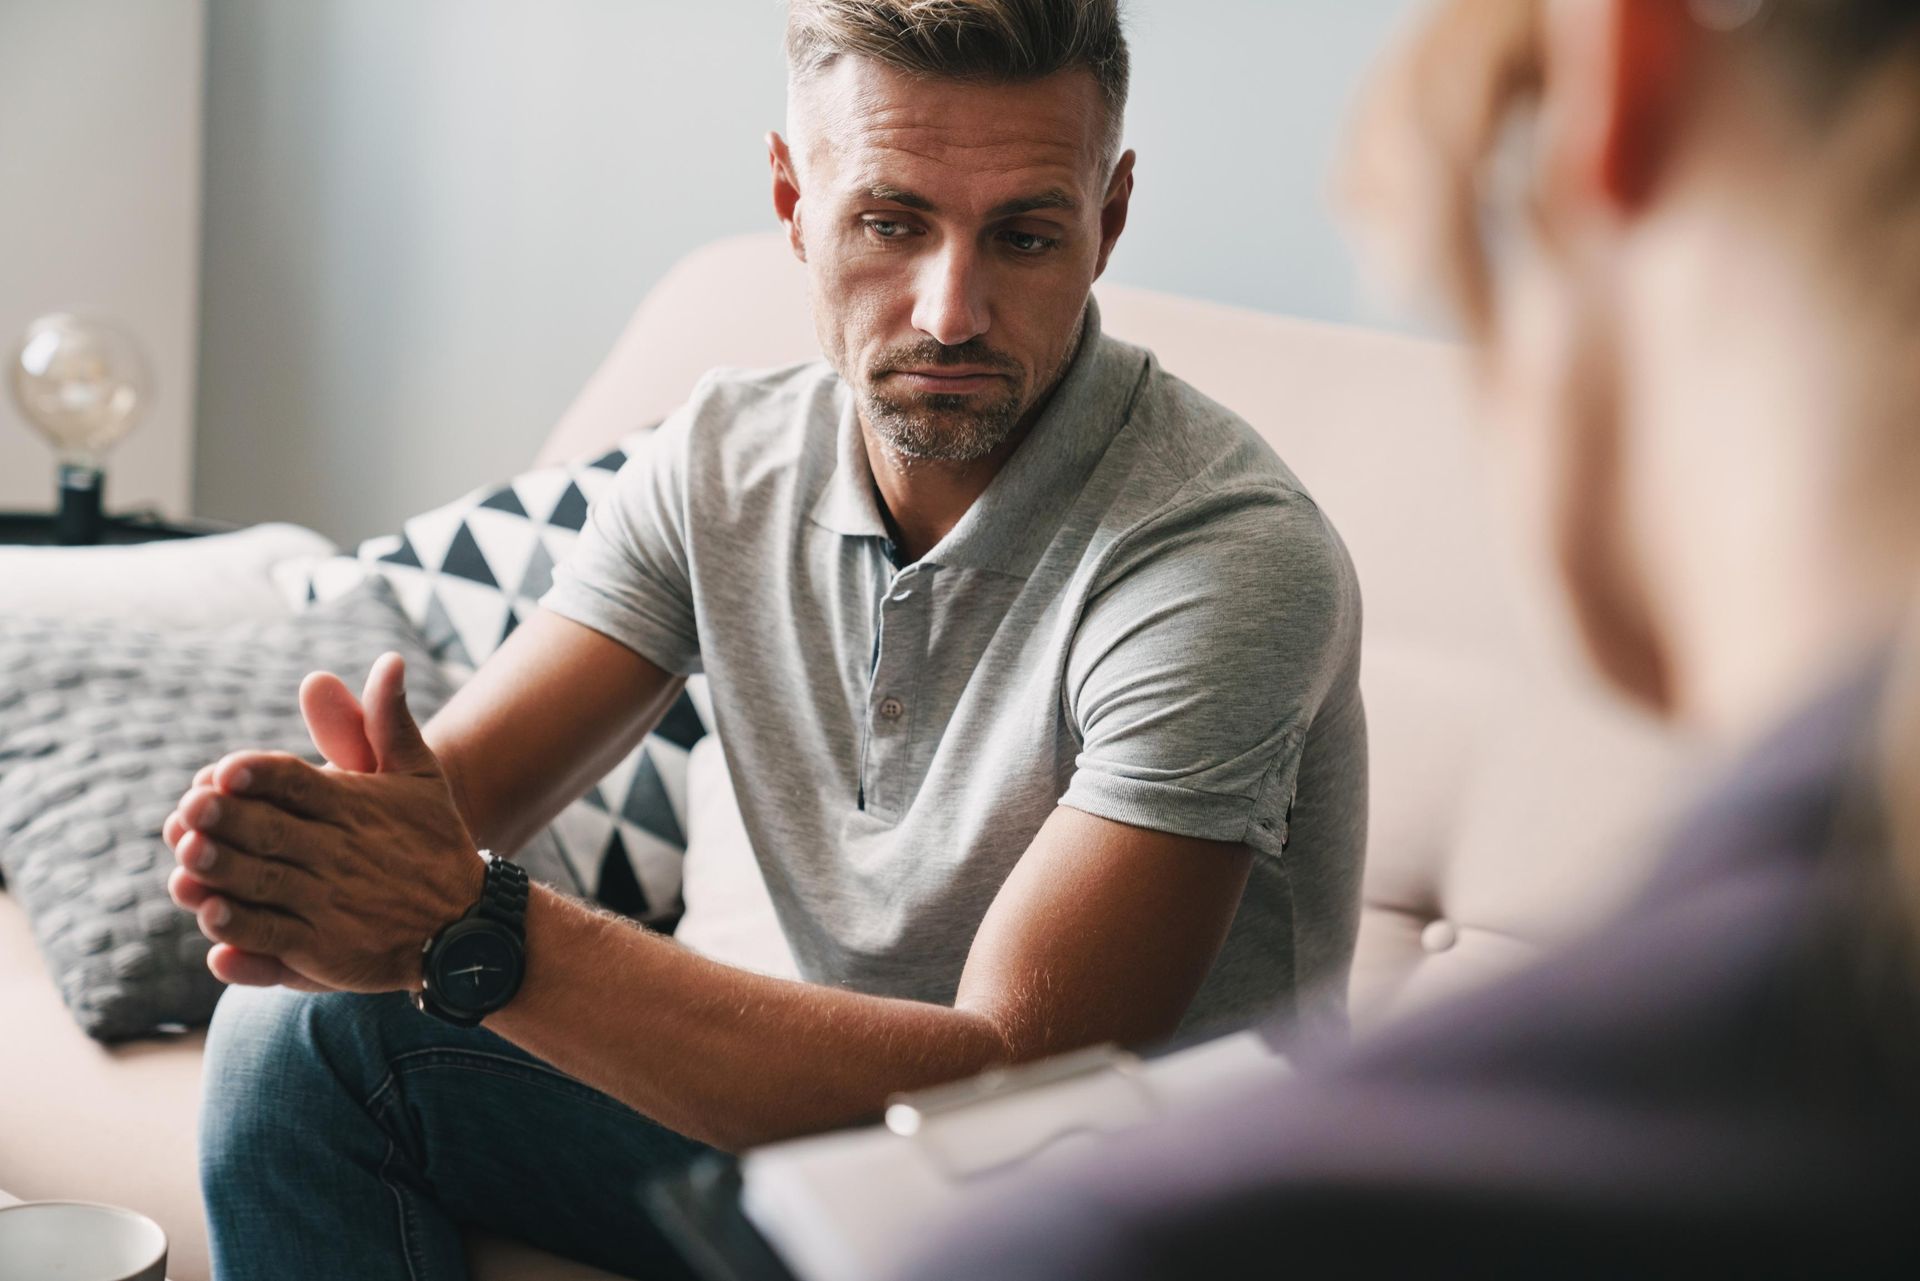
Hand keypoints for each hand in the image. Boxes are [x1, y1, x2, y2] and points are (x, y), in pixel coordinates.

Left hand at [164, 653, 484, 993]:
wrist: (466, 926)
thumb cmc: (432, 840)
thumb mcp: (420, 776)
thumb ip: (389, 721)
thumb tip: (389, 660)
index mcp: (356, 806)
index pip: (299, 783)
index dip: (261, 775)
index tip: (223, 769)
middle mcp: (340, 853)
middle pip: (275, 832)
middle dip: (230, 820)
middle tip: (188, 809)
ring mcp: (331, 903)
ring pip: (267, 884)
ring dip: (225, 871)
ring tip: (187, 856)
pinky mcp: (324, 950)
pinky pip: (275, 937)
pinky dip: (243, 929)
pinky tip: (211, 916)